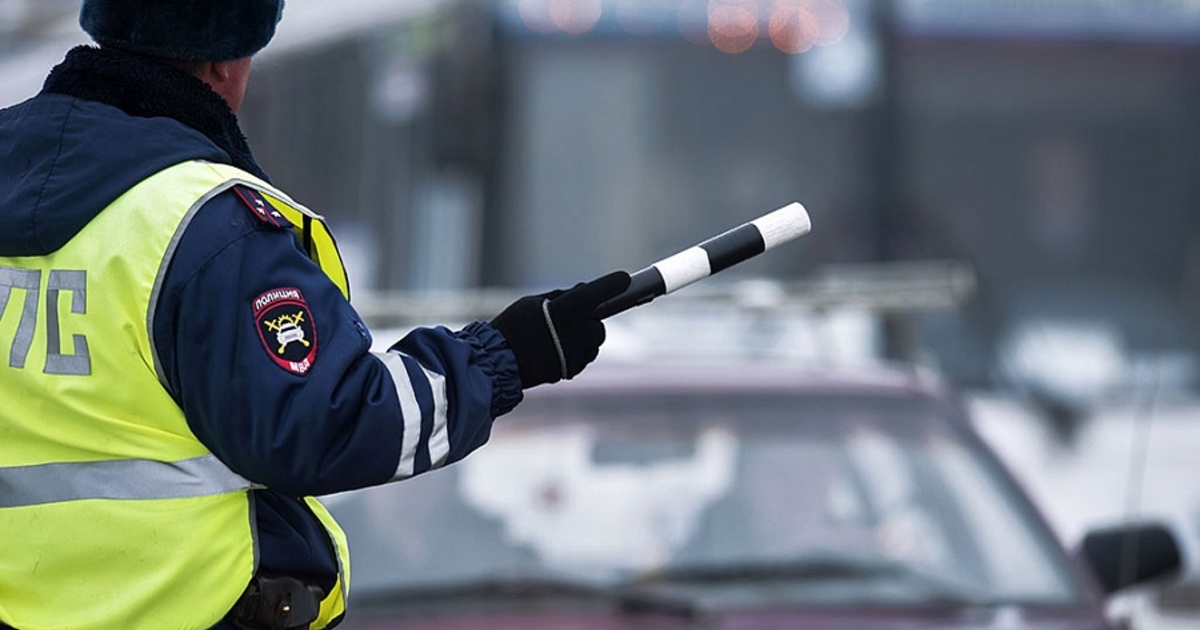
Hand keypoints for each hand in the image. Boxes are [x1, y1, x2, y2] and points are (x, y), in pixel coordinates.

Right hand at [491, 271, 630, 388]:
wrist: (498, 364)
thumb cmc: (512, 328)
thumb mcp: (532, 303)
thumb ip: (561, 298)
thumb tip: (583, 292)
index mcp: (567, 311)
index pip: (596, 293)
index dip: (612, 285)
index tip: (623, 279)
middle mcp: (577, 334)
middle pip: (598, 326)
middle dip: (589, 322)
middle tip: (571, 320)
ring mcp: (577, 354)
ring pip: (592, 344)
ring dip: (583, 338)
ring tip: (557, 337)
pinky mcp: (574, 370)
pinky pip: (582, 358)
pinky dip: (574, 352)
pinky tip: (554, 351)